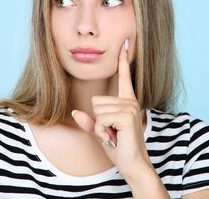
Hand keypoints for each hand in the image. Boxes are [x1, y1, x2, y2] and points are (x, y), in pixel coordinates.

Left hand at [71, 38, 151, 179]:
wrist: (133, 165)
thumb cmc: (119, 148)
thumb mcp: (102, 133)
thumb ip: (90, 122)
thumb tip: (75, 111)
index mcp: (127, 102)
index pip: (124, 77)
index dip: (122, 60)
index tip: (124, 42)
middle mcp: (130, 102)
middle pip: (96, 100)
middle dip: (99, 120)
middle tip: (113, 132)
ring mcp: (130, 108)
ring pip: (97, 110)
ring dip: (101, 127)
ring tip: (114, 135)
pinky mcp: (126, 116)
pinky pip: (100, 119)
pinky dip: (103, 132)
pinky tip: (115, 137)